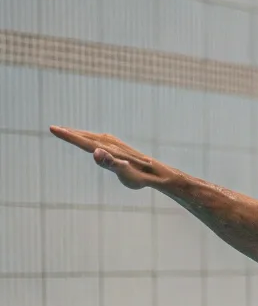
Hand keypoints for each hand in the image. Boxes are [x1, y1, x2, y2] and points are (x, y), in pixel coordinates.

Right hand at [49, 126, 168, 190]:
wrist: (156, 173)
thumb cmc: (139, 176)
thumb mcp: (124, 172)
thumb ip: (110, 162)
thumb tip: (95, 152)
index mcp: (107, 150)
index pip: (83, 142)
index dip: (68, 136)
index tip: (53, 129)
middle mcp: (110, 144)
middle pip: (85, 137)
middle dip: (70, 133)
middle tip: (54, 128)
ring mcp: (115, 144)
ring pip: (92, 137)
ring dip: (79, 133)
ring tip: (67, 131)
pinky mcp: (119, 147)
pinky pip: (100, 139)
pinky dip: (90, 137)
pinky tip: (91, 138)